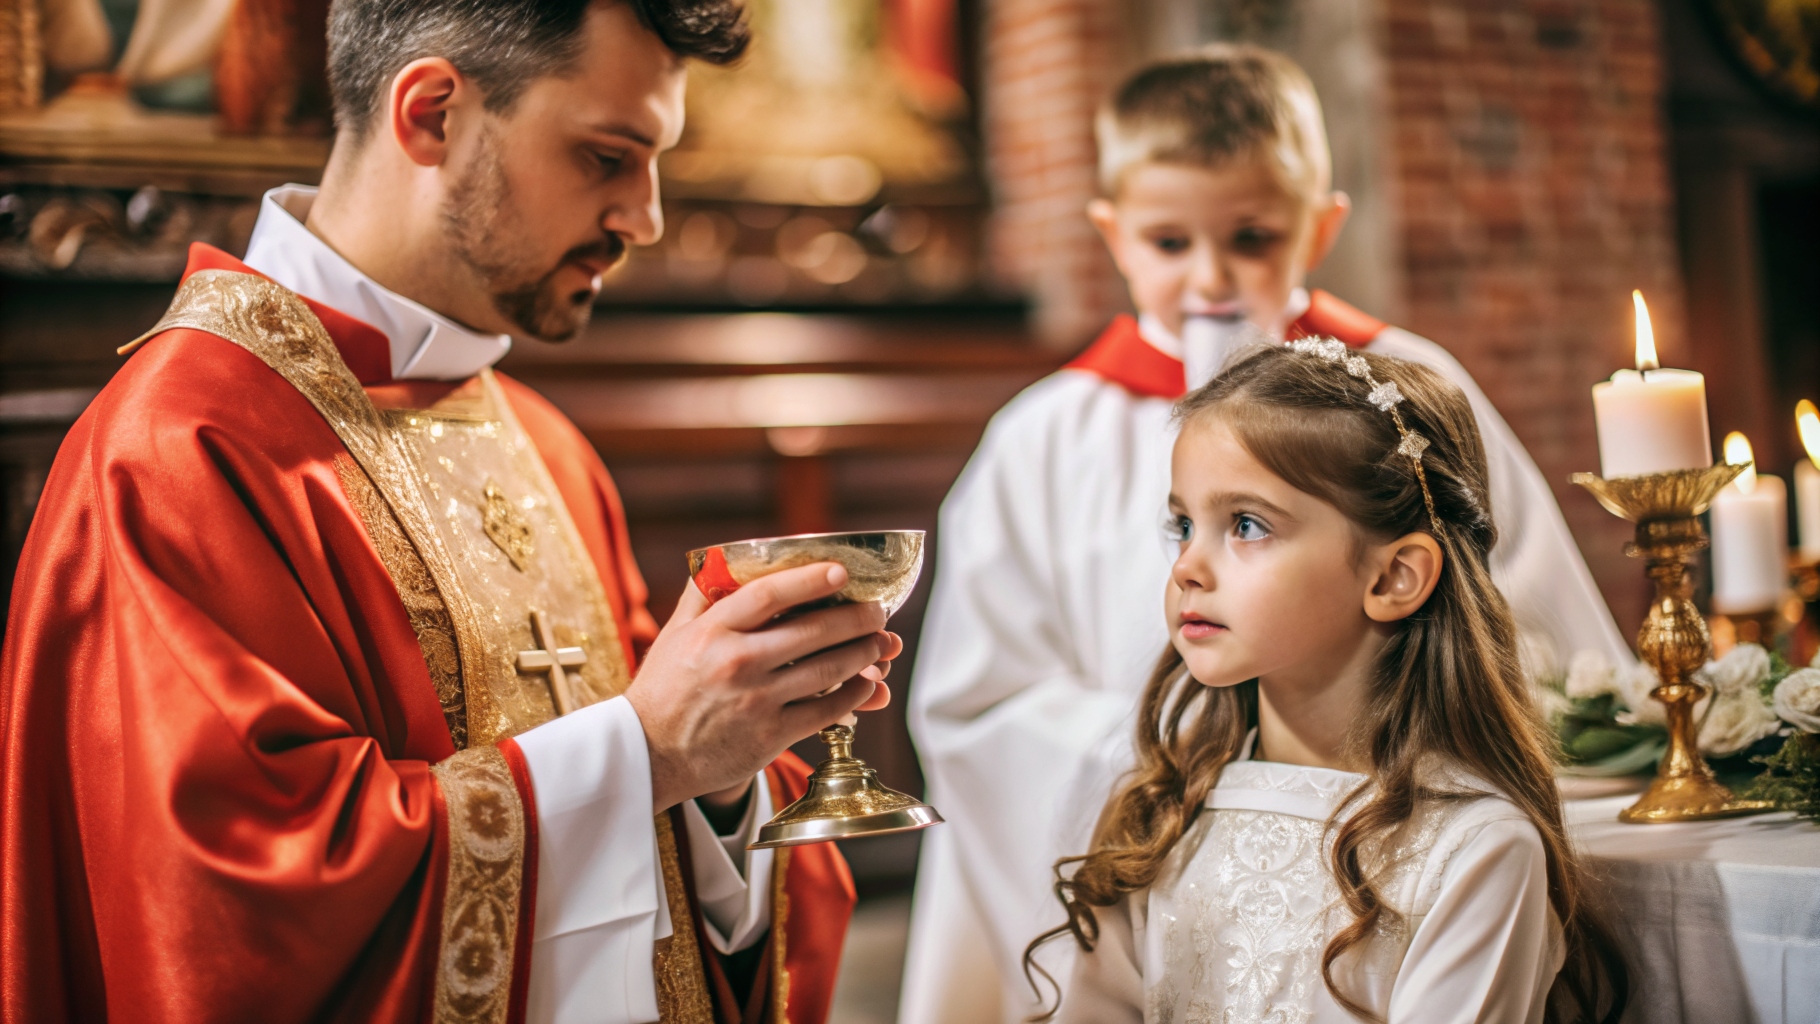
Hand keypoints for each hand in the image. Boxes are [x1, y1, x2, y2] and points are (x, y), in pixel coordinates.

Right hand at [627, 562, 901, 811]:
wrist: (648, 755)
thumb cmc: (664, 689)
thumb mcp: (674, 634)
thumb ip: (704, 594)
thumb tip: (730, 558)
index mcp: (712, 631)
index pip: (770, 594)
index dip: (811, 579)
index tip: (841, 571)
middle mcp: (736, 662)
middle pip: (812, 630)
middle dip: (856, 618)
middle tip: (877, 611)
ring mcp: (755, 701)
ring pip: (827, 669)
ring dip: (863, 653)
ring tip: (880, 642)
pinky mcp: (769, 736)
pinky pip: (825, 710)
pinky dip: (853, 695)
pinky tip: (865, 684)